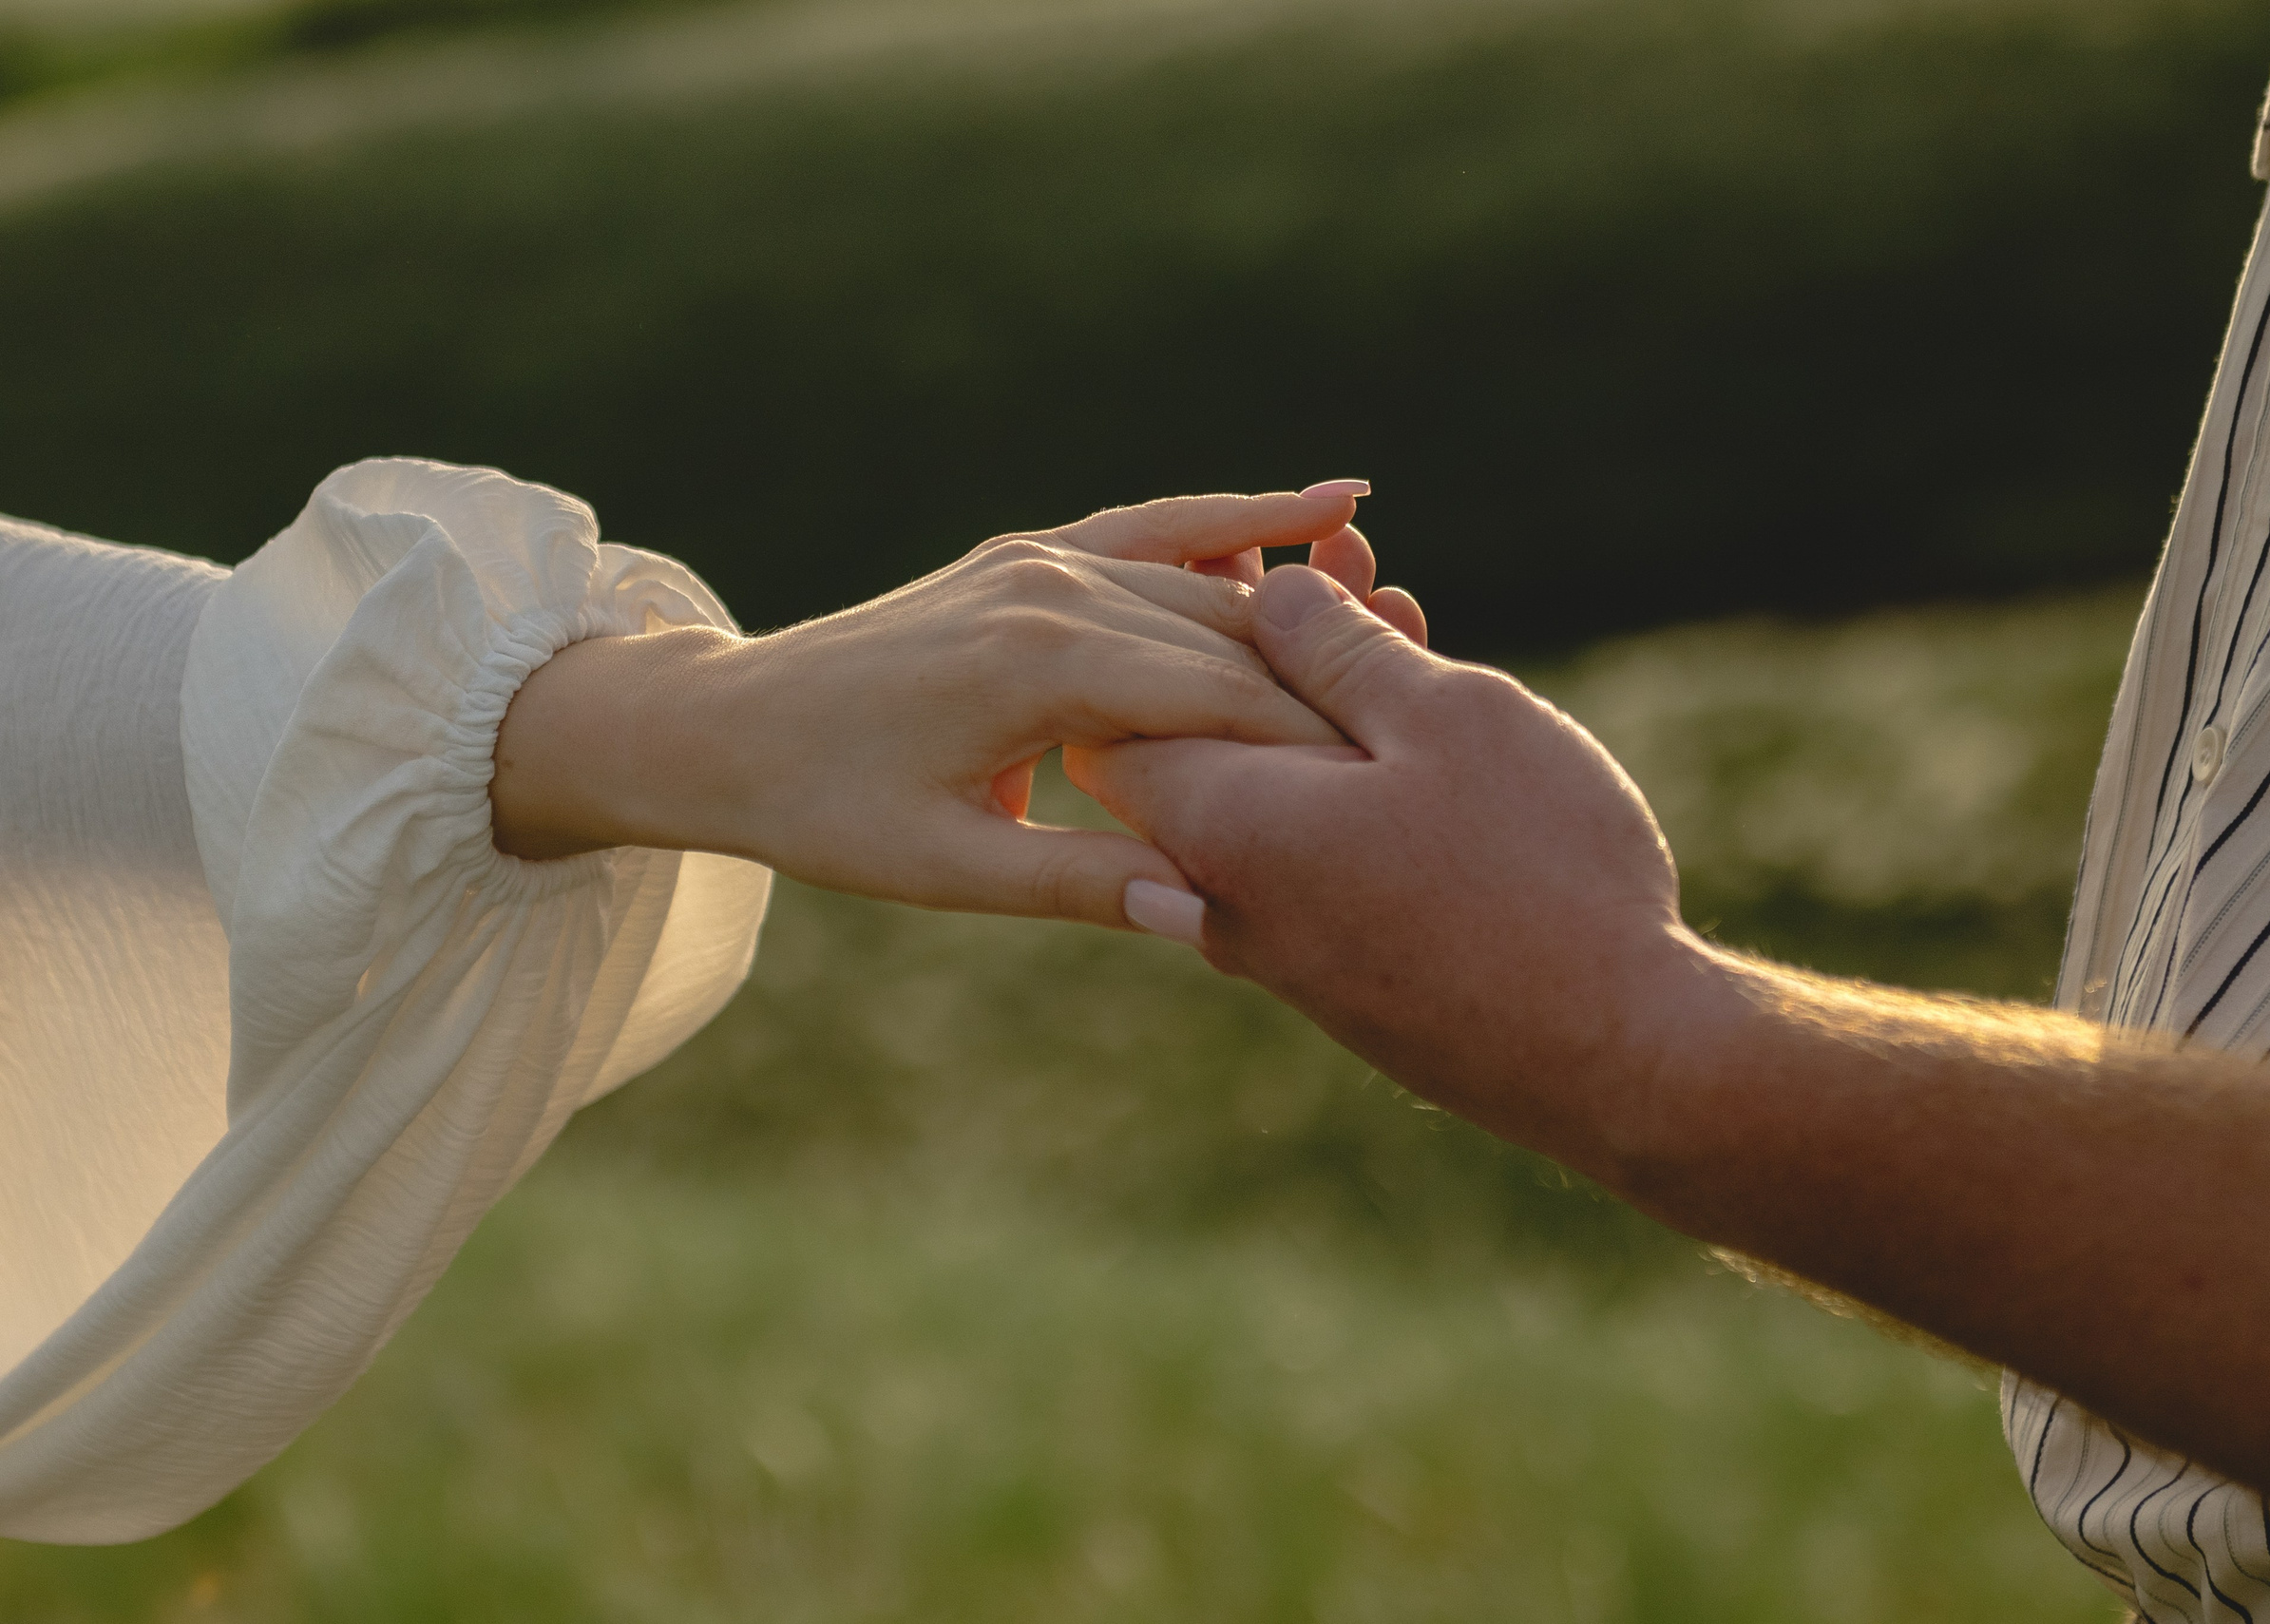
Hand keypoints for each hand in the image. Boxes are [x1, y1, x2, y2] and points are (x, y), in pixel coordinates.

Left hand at [492, 489, 1382, 929]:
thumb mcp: (948, 871)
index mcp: (1040, 668)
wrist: (726, 730)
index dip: (1317, 749)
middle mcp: (1051, 588)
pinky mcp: (1033, 550)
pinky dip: (1240, 511)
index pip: (1220, 705)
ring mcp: (1043, 556)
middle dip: (1331, 683)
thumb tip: (1199, 911)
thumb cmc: (827, 813)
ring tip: (1411, 623)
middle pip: (1232, 636)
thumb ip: (1080, 880)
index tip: (1406, 789)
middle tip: (1437, 727)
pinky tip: (1332, 494)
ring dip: (1305, 606)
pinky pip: (1158, 523)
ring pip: (1210, 578)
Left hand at [1067, 565, 1703, 1172]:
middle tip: (1339, 560)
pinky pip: (1309, 857)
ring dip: (1315, 704)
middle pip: (1194, 745)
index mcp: (1223, 824)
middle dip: (1255, 643)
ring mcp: (1283, 953)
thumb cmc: (1535, 873)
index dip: (1168, 622)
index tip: (1246, 553)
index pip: (1113, 711)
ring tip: (1394, 608)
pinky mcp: (1345, 984)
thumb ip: (1341, 651)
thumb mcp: (1446, 720)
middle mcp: (1223, 900)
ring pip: (1262, 798)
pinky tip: (1417, 726)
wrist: (1621, 1060)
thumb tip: (1273, 596)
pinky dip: (1342, 782)